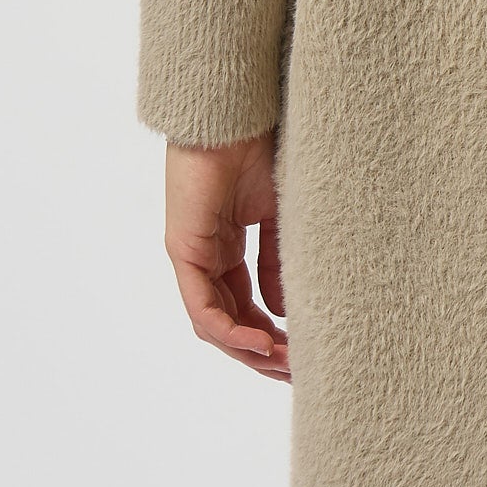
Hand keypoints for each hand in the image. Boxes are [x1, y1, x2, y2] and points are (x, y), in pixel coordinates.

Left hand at [164, 133, 289, 380]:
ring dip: (248, 350)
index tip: (303, 352)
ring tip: (283, 365)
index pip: (245, 304)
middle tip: (296, 372)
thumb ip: (277, 263)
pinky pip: (202, 307)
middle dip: (262, 352)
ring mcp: (192, 255)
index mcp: (227, 246)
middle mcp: (205, 256)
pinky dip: (230, 331)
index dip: (272, 332)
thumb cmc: (258, 148)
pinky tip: (259, 343)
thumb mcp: (279, 216)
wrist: (235, 113)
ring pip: (214, 323)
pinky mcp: (183, 249)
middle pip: (229, 321)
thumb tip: (282, 312)